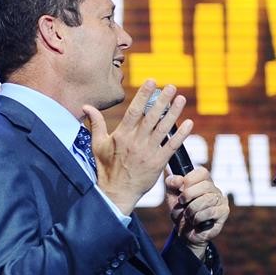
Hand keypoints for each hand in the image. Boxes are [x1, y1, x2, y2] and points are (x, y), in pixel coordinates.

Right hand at [83, 81, 192, 215]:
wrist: (116, 193)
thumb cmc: (106, 168)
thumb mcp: (97, 144)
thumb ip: (96, 123)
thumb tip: (86, 106)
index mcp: (122, 135)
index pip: (135, 111)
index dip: (144, 95)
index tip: (152, 82)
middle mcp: (136, 142)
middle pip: (152, 116)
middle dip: (163, 100)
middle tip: (172, 87)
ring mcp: (148, 152)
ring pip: (164, 128)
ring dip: (174, 113)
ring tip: (182, 99)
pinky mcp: (158, 163)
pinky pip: (172, 146)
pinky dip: (181, 135)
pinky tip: (189, 124)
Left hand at [165, 166, 228, 255]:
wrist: (185, 233)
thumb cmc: (181, 212)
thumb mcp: (172, 196)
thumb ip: (172, 184)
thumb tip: (178, 179)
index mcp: (203, 181)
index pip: (202, 172)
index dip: (189, 180)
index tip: (180, 190)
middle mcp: (214, 189)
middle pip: (206, 185)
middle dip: (189, 195)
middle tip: (182, 203)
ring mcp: (221, 200)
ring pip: (208, 199)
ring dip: (192, 208)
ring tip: (187, 215)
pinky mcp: (223, 212)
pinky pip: (211, 212)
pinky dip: (198, 217)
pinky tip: (195, 221)